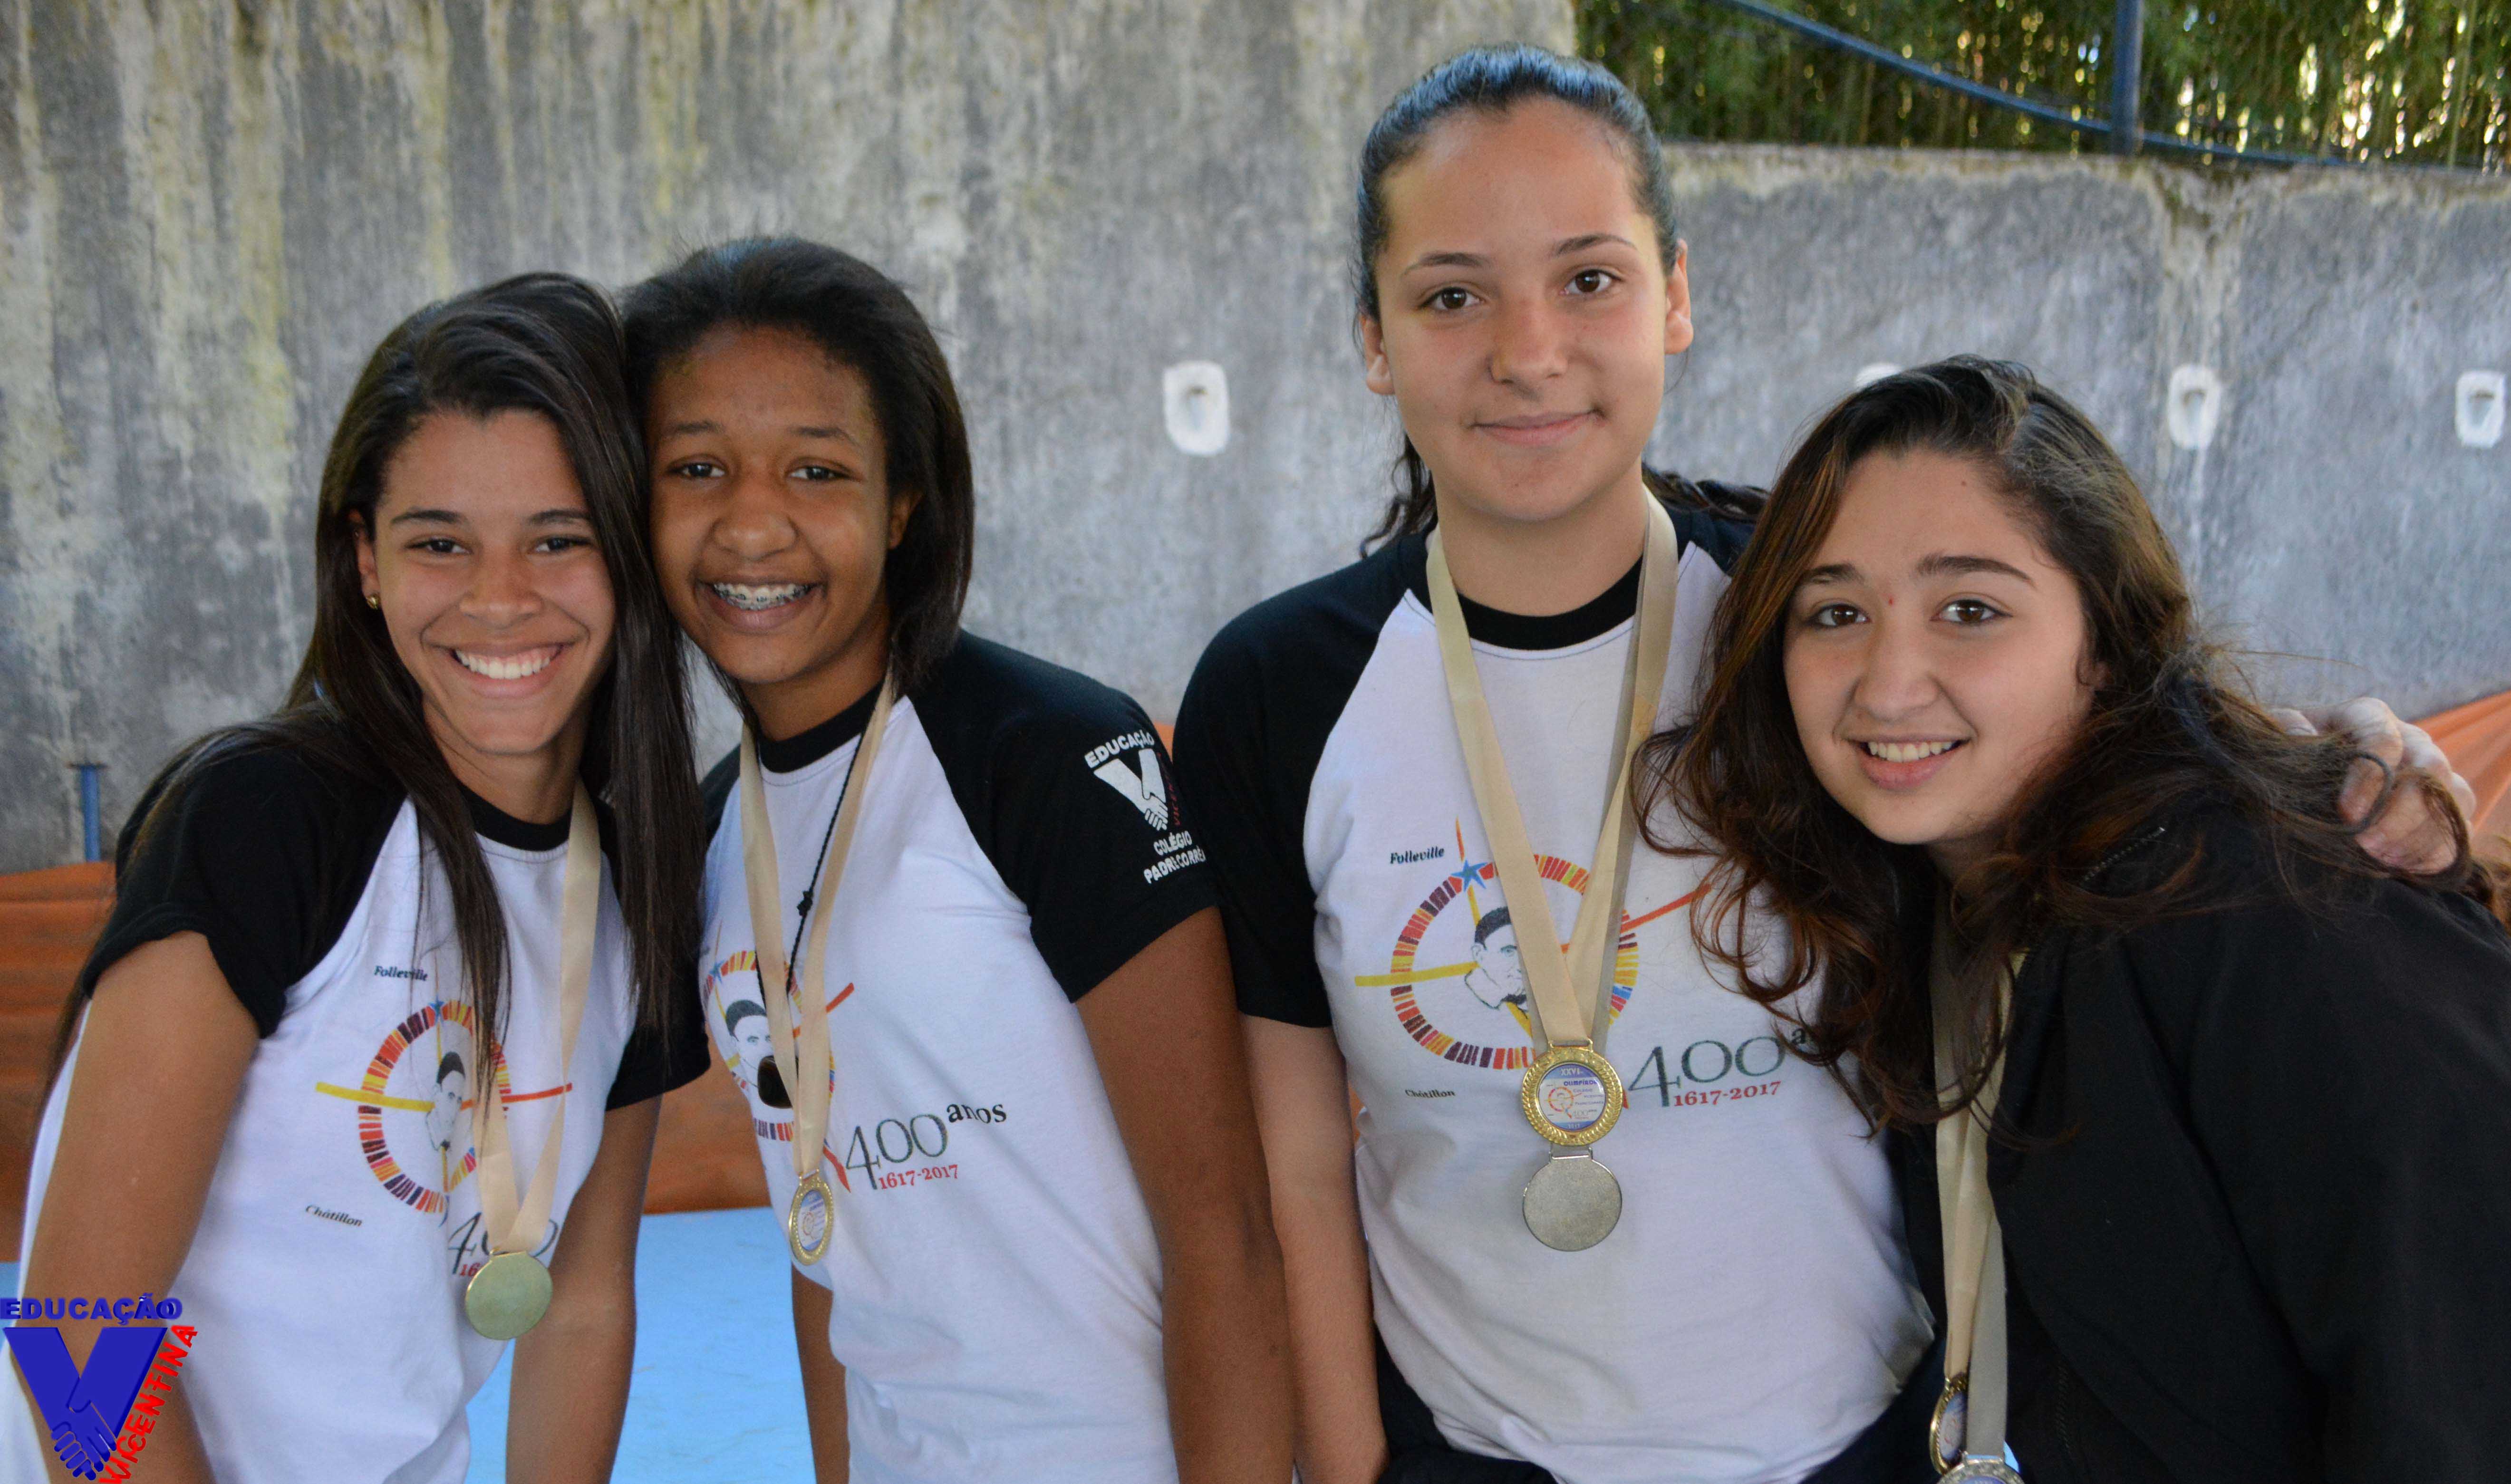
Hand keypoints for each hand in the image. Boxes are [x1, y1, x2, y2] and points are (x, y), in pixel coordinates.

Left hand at [2271, 698, 2476, 873]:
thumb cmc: (2293, 748)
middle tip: (2368, 845)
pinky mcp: (2444, 804)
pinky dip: (2437, 850)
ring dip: (2423, 833)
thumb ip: (2287, 727)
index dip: (2369, 779)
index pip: (2384, 739)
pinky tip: (2404, 867)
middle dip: (2401, 812)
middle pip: (2430, 768)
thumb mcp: (2280, 730)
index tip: (2346, 813)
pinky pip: (2459, 826)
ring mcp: (2432, 771)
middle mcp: (2410, 739)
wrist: (2307, 771)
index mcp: (2369, 716)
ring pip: (2454, 797)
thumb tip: (2300, 733)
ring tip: (2385, 859)